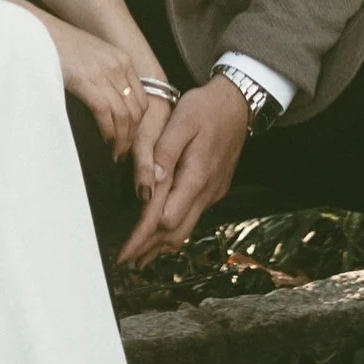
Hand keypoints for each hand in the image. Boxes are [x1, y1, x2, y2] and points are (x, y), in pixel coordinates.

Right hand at [47, 18, 148, 157]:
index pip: (142, 99)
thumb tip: (107, 104)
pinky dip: (108, 130)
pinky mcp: (86, 80)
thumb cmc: (59, 46)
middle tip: (122, 152)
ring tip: (115, 153)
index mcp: (122, 60)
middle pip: (137, 110)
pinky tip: (104, 140)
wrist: (37, 30)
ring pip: (124, 114)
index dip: (138, 124)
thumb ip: (104, 76)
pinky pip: (105, 112)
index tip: (129, 139)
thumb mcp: (91, 57)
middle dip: (132, 136)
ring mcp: (103, 72)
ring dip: (122, 139)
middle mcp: (118, 65)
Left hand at [118, 75, 248, 263]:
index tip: (124, 252)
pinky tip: (163, 233)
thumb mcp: (182, 121)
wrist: (238, 103)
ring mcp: (213, 192)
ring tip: (140, 256)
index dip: (142, 237)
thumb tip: (148, 183)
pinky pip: (193, 217)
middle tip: (125, 260)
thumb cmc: (206, 108)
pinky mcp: (214, 189)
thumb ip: (164, 152)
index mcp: (196, 175)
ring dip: (162, 245)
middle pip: (175, 232)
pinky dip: (175, 230)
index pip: (164, 218)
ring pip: (186, 229)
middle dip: (149, 248)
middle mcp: (207, 190)